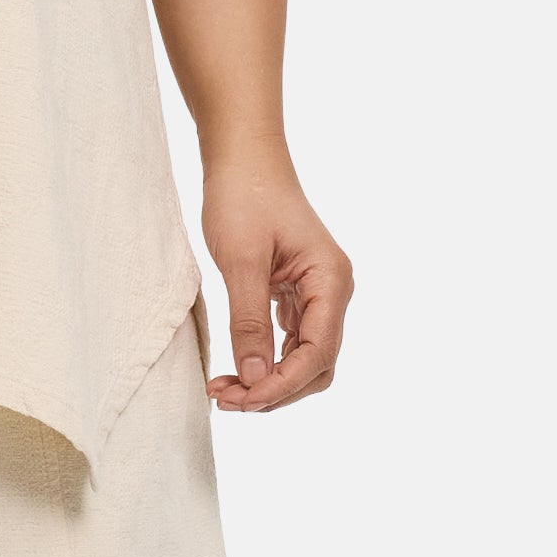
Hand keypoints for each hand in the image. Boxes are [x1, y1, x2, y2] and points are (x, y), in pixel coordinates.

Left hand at [200, 155, 352, 412]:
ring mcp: (316, 293)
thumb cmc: (243, 196)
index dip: (282, 384)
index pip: (317, 353)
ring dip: (268, 379)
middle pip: (316, 365)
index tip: (242, 399)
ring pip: (302, 357)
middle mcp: (332, 291)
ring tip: (223, 390)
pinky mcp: (296, 292)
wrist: (242, 156)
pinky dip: (264, 359)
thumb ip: (249, 321)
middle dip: (275, 390)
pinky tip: (235, 368)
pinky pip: (289, 340)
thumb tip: (255, 377)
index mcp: (331, 281)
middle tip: (225, 399)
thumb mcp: (240, 261)